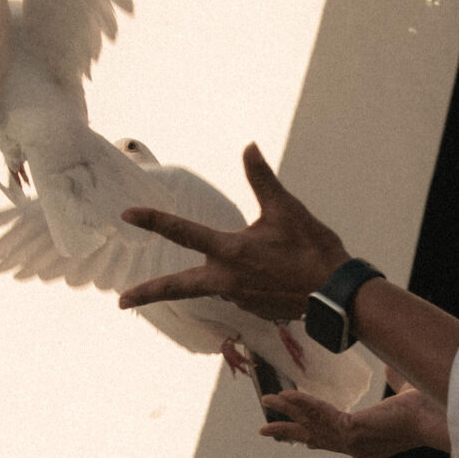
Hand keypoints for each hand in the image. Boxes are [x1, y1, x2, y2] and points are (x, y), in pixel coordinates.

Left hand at [119, 143, 350, 320]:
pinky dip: (251, 283)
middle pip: (177, 287)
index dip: (152, 220)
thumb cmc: (313, 249)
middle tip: (121, 302)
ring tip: (271, 262)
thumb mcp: (286, 208)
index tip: (126, 215)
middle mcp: (226, 280)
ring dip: (230, 273)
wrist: (337, 294)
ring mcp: (239, 299)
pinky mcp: (253, 311)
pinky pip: (243, 294)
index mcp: (229, 251)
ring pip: (219, 284)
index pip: (181, 232)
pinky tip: (276, 277)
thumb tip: (249, 146)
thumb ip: (261, 178)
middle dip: (147, 293)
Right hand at [263, 369, 447, 457]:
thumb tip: (392, 366)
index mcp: (370, 440)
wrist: (438, 414)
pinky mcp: (352, 432)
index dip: (316, 435)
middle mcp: (359, 447)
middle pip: (315, 439)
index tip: (302, 441)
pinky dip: (301, 403)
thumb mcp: (404, 389)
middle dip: (289, 433)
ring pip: (311, 426)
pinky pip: (319, 415)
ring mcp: (354, 443)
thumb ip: (395, 381)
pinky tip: (284, 395)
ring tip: (267, 400)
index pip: (336, 439)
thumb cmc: (428, 406)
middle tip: (265, 431)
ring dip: (288, 412)